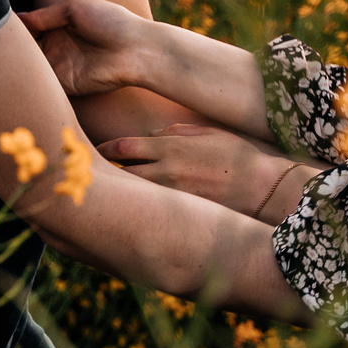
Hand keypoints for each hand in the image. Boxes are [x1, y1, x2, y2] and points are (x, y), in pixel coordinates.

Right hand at [20, 0, 161, 98]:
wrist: (136, 48)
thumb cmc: (111, 21)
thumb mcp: (75, 8)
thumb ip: (46, 15)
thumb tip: (18, 17)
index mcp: (59, 27)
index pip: (29, 29)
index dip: (15, 27)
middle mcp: (56, 47)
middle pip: (26, 50)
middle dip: (11, 48)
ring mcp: (60, 66)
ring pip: (30, 68)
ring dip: (15, 65)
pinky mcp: (66, 85)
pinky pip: (42, 84)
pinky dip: (28, 80)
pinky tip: (11, 72)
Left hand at [101, 124, 304, 221]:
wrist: (262, 186)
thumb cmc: (237, 154)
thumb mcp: (205, 132)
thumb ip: (174, 133)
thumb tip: (151, 136)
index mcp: (168, 148)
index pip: (123, 147)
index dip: (103, 149)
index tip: (90, 150)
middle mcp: (165, 172)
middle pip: (121, 173)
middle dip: (103, 174)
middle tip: (85, 176)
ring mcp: (172, 196)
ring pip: (134, 195)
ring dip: (120, 194)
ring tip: (104, 197)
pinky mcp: (181, 214)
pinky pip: (154, 211)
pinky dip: (142, 211)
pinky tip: (134, 215)